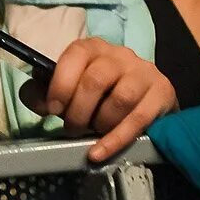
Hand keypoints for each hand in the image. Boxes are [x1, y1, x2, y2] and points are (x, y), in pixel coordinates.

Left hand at [24, 37, 176, 162]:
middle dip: (78, 110)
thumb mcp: (70, 85)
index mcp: (92, 47)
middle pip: (96, 80)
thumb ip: (44, 91)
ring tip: (91, 133)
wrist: (146, 96)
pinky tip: (99, 152)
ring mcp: (144, 72)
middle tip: (71, 128)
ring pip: (120, 99)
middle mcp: (120, 55)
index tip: (53, 108)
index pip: (75, 55)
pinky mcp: (163, 93)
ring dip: (99, 123)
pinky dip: (115, 140)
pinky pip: (138, 120)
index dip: (61, 83)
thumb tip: (36, 101)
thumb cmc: (100, 91)